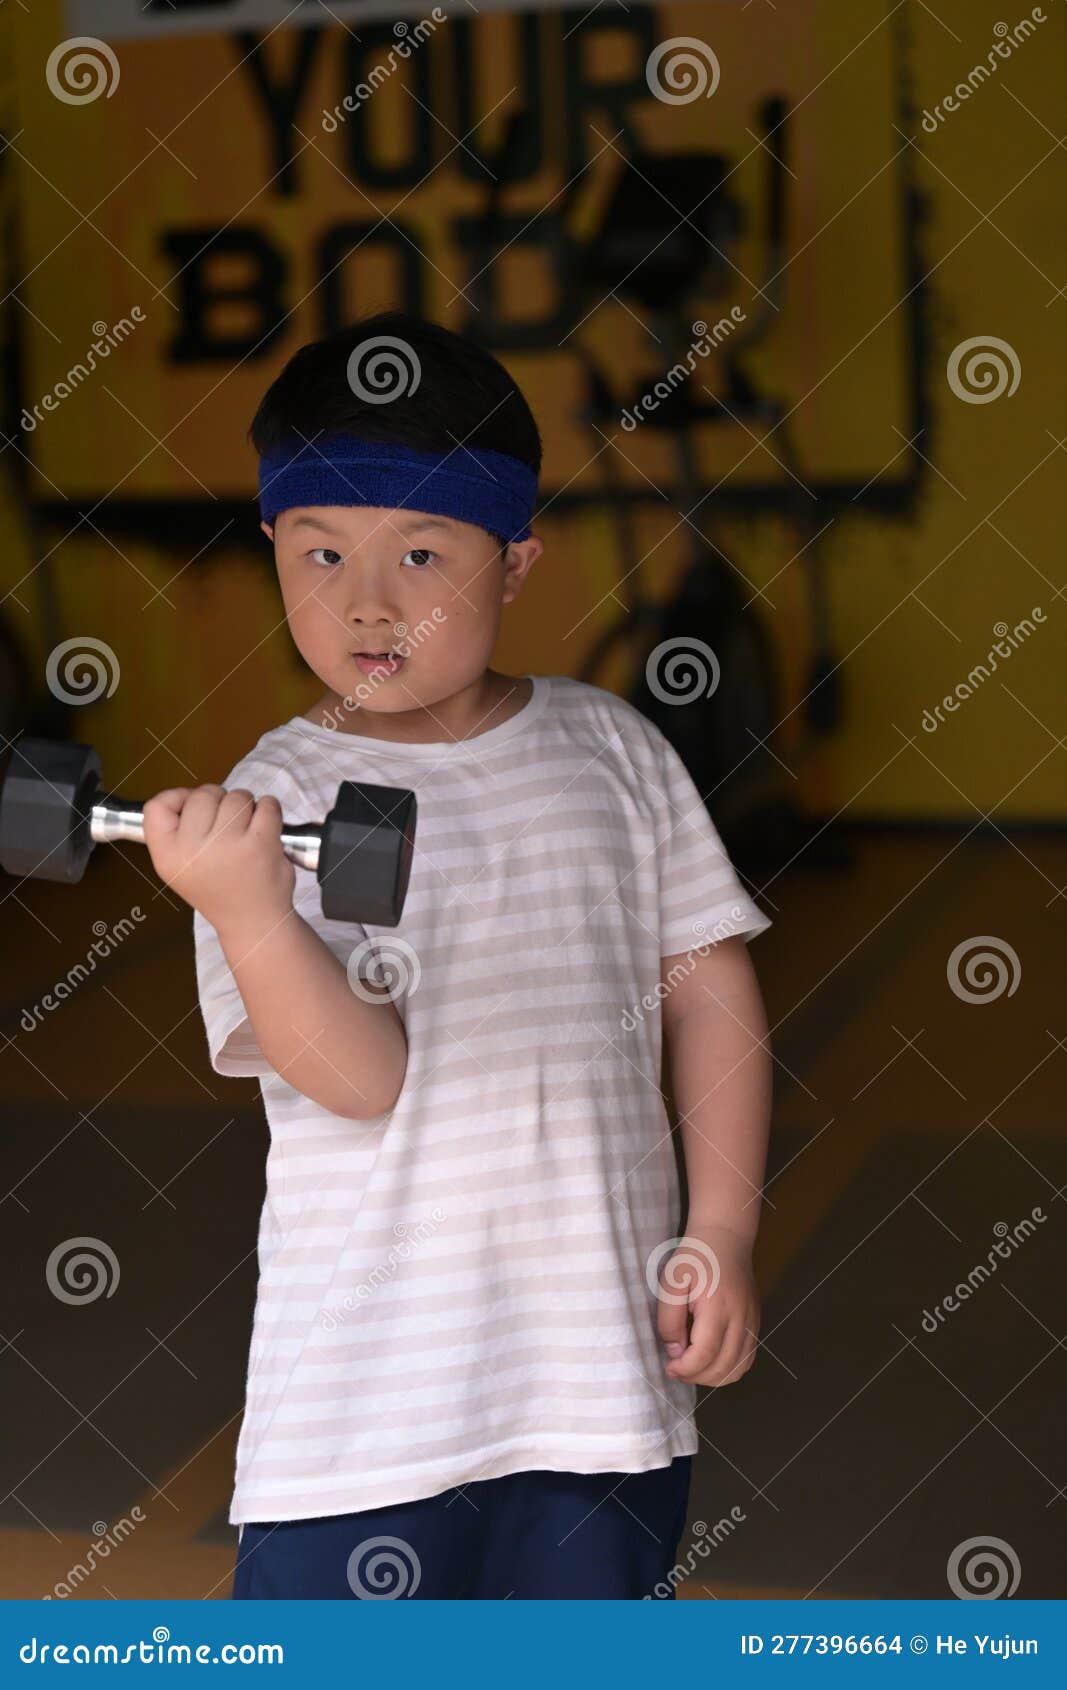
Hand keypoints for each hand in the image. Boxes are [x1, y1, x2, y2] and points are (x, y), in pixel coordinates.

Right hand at [142, 785, 294, 934]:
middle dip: (219, 802)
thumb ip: (175, 831)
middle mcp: (192, 850)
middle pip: (202, 793)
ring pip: (237, 795)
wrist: (251, 922)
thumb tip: (188, 793)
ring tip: (246, 834)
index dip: (176, 798)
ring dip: (246, 807)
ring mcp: (227, 845)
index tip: (192, 809)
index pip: (156, 806)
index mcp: (167, 856)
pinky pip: (267, 804)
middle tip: (226, 830)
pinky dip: (270, 811)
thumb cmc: (218, 888)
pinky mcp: (260, 844)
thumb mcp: (178, 867)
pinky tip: (265, 832)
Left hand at [655, 1224, 759, 1386]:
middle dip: (696, 1377)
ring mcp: (752, 1322)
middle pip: (723, 1367)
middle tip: (676, 1369)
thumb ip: (669, 1318)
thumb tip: (676, 1350)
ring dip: (713, 1377)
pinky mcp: (755, 1323)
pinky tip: (710, 1361)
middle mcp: (740, 1318)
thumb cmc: (695, 1257)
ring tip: (692, 1368)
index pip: (705, 1354)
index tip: (669, 1366)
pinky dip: (729, 1369)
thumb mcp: (671, 1281)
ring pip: (738, 1368)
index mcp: (717, 1306)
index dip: (686, 1369)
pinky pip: (747, 1359)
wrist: (726, 1238)